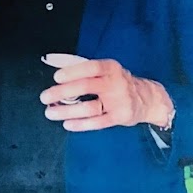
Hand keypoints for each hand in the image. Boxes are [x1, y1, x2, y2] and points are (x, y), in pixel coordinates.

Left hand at [39, 56, 173, 132]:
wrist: (147, 99)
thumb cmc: (118, 83)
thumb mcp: (108, 72)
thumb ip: (86, 72)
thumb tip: (57, 73)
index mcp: (110, 68)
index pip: (90, 67)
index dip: (73, 72)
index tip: (56, 77)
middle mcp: (115, 83)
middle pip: (86, 87)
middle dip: (62, 92)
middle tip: (45, 97)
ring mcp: (118, 101)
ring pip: (89, 107)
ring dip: (66, 111)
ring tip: (50, 113)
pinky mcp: (120, 117)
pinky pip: (97, 123)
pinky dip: (80, 124)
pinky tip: (67, 124)